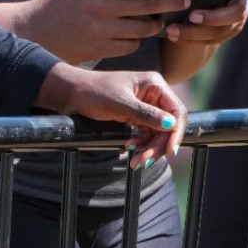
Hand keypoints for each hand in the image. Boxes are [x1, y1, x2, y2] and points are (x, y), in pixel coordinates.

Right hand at [15, 0, 188, 63]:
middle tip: (185, 0)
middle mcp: (100, 8)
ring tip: (162, 18)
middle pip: (144, 6)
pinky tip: (139, 34)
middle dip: (170, 3)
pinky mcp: (101, 49)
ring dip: (156, 23)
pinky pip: (131, 45)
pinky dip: (138, 39)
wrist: (35, 33)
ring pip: (142, 29)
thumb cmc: (61, 1)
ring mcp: (101, 31)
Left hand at [35, 64, 186, 167]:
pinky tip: (129, 149)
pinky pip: (146, 134)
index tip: (171, 151)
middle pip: (168, 125)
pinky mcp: (135, 116)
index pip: (177, 110)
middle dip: (158, 145)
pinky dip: (141, 144)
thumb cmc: (94, 92)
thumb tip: (171, 125)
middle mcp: (153, 95)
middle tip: (145, 161)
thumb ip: (146, 114)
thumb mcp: (120, 104)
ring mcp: (145, 106)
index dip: (176, 132)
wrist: (71, 94)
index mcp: (154, 85)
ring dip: (149, 148)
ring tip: (135, 162)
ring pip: (157, 133)